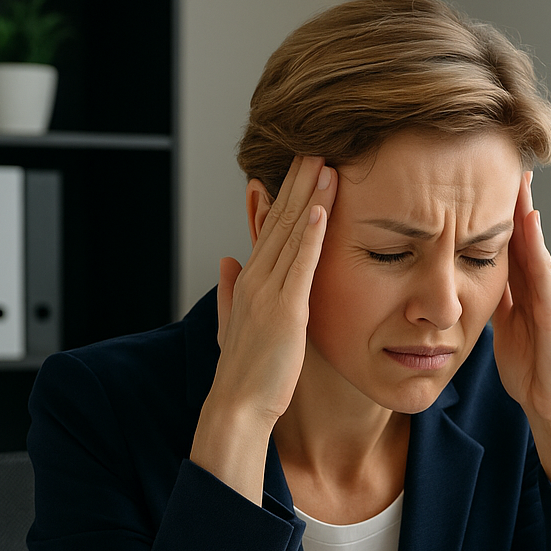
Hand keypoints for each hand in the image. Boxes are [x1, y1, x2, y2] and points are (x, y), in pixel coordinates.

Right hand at [191, 155, 335, 503]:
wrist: (236, 406)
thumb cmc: (243, 374)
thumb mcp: (233, 325)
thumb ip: (230, 291)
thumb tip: (226, 260)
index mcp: (249, 282)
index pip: (270, 228)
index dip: (286, 195)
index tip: (300, 165)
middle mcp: (256, 280)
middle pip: (280, 220)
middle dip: (298, 182)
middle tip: (315, 144)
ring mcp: (269, 293)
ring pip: (291, 234)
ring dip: (308, 196)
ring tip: (324, 161)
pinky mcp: (285, 311)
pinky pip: (300, 265)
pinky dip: (310, 235)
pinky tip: (321, 208)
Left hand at [493, 172, 550, 506]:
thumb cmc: (529, 369)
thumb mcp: (501, 327)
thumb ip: (493, 300)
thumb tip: (467, 278)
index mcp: (525, 289)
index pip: (509, 241)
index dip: (497, 211)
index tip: (483, 177)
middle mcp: (542, 286)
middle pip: (525, 233)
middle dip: (515, 199)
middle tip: (503, 158)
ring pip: (537, 244)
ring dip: (527, 211)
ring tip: (517, 178)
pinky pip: (544, 272)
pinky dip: (536, 245)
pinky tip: (527, 221)